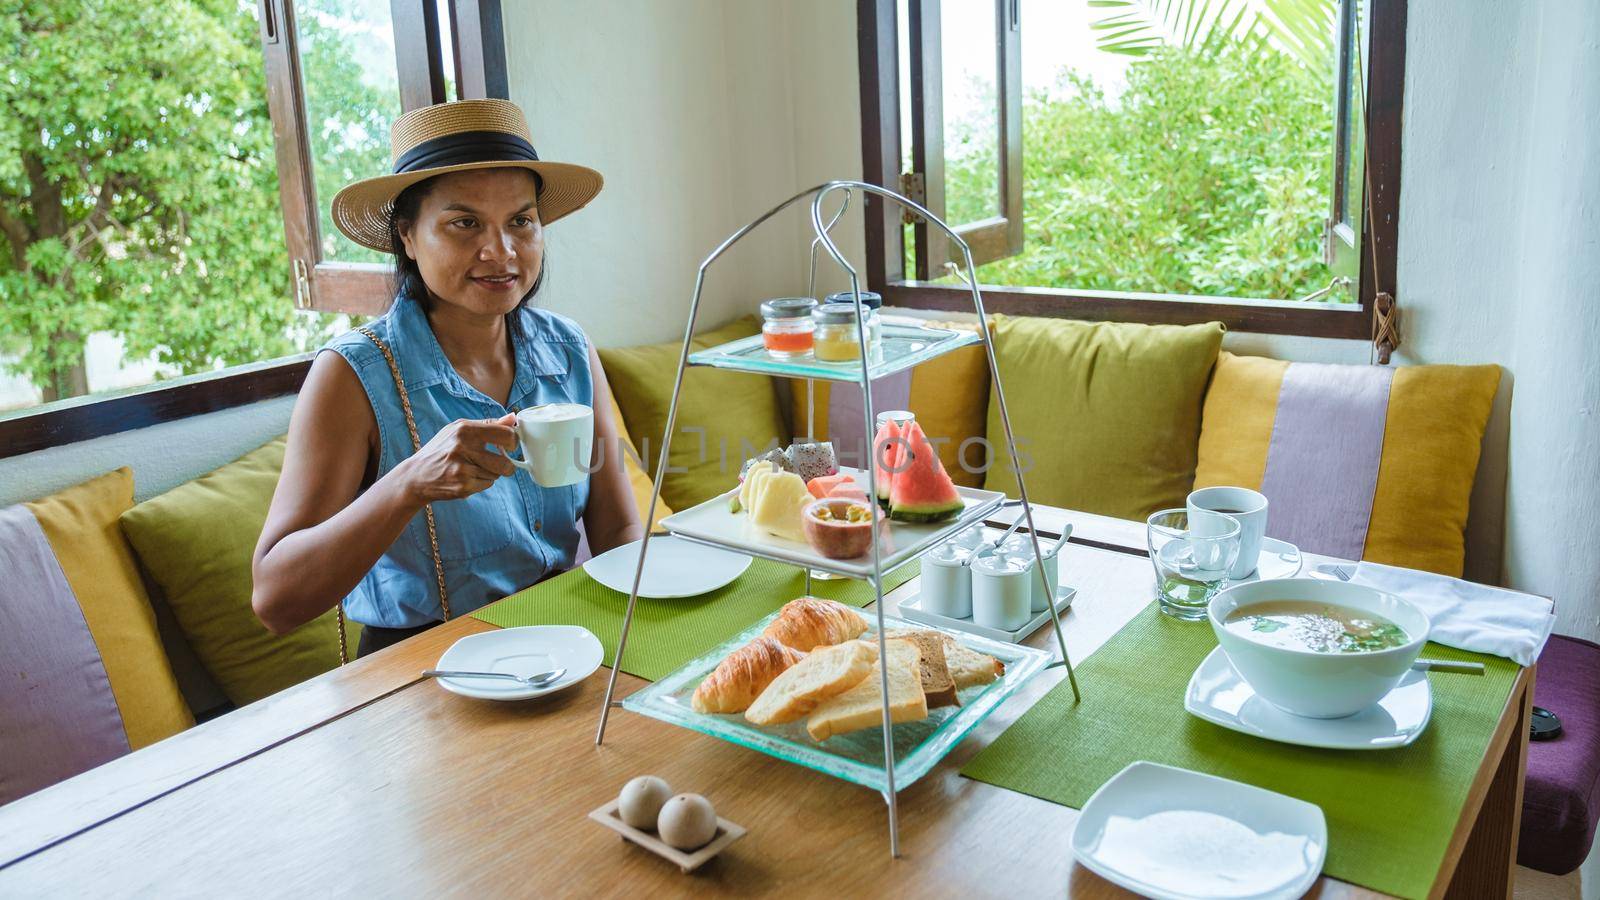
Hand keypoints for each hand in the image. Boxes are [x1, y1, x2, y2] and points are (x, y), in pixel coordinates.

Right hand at [396, 414, 518, 503]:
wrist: (416, 477)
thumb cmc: (440, 450)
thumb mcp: (458, 430)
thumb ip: (488, 424)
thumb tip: (512, 418)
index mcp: (465, 429)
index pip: (505, 434)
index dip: (513, 441)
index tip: (510, 445)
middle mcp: (463, 447)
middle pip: (505, 462)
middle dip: (507, 465)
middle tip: (501, 463)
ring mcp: (463, 468)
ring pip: (496, 474)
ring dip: (490, 474)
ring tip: (474, 469)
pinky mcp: (463, 486)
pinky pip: (487, 485)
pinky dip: (481, 483)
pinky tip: (466, 478)